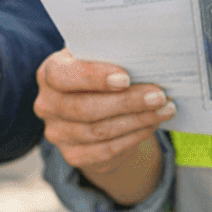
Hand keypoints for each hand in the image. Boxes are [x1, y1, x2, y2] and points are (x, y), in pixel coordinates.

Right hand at [34, 50, 173, 204]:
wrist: (94, 109)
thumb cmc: (99, 74)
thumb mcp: (98, 58)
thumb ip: (110, 56)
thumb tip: (144, 59)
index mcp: (49, 73)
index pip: (63, 76)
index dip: (93, 77)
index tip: (125, 78)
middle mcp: (47, 105)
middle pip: (86, 108)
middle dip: (127, 102)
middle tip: (159, 96)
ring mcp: (57, 134)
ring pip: (100, 131)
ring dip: (137, 120)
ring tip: (164, 109)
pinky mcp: (72, 156)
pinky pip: (106, 150)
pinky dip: (133, 137)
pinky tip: (151, 125)